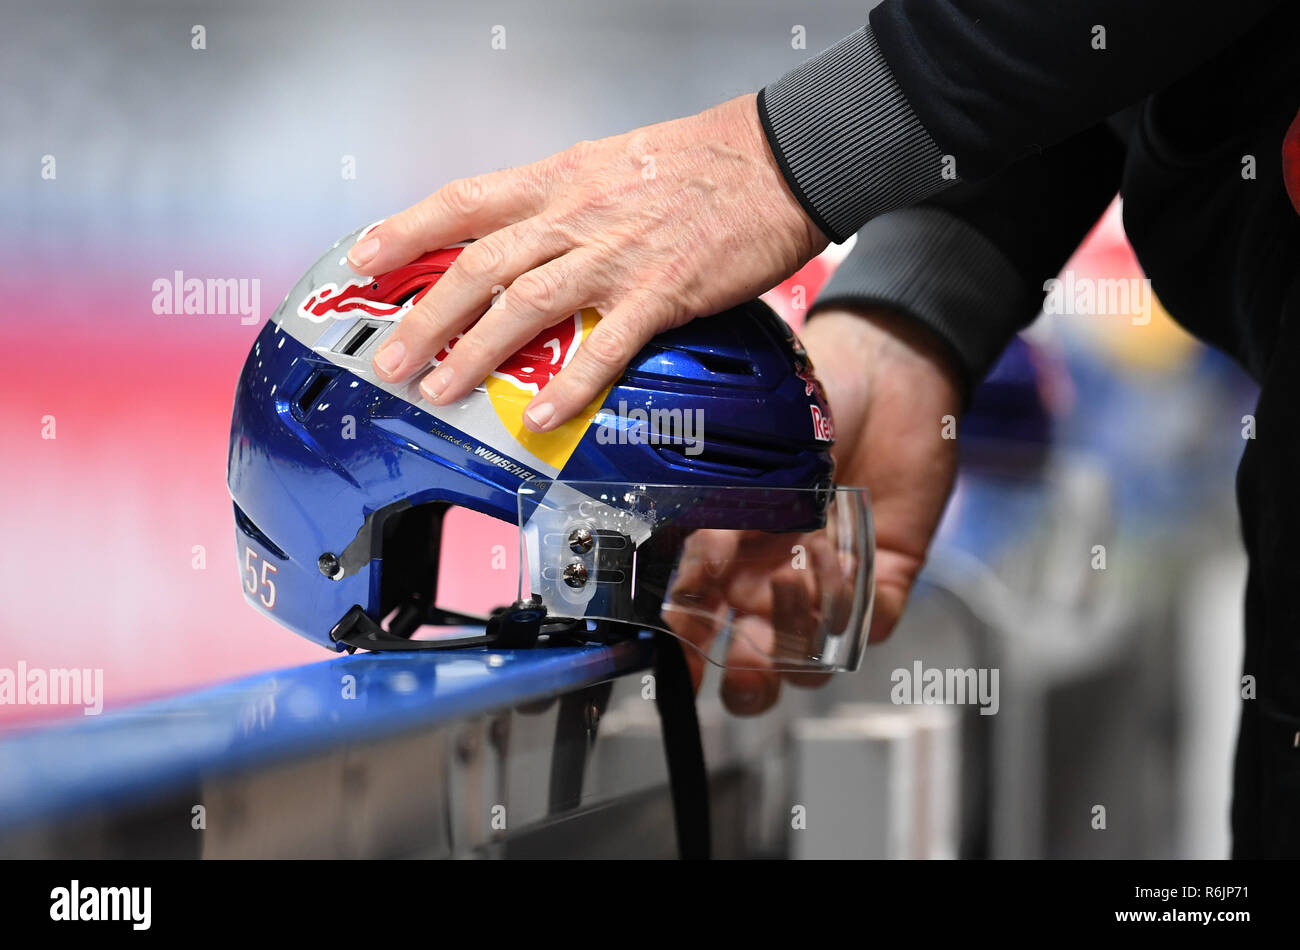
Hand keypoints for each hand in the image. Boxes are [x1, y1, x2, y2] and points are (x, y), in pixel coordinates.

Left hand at [349, 94, 825, 430]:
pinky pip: (603, 347)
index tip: (366, 257)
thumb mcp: (613, 161)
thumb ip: (565, 200)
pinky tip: (541, 414)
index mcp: (561, 179)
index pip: (464, 202)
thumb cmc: (702, 160)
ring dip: (474, 353)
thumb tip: (528, 234)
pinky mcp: (661, 293)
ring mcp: (616, 256)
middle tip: (389, 357)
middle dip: (425, 315)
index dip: (407, 230)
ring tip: (439, 389)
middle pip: (479, 266)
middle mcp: (576, 215)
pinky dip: (568, 384)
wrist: (778, 160)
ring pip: (524, 306)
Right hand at [680, 307, 962, 714]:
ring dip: (799, 636)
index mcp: (721, 552)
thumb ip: (711, 525)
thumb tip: (686, 583)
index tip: (676, 662)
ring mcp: (826, 580)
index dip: (682, 655)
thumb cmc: (801, 399)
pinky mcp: (883, 575)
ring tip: (795, 578)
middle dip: (746, 680)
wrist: (886, 367)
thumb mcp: (740, 462)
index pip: (693, 625)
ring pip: (809, 657)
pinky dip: (859, 611)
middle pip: (751, 663)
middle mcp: (768, 576)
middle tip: (746, 661)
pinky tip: (848, 561)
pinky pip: (871, 625)